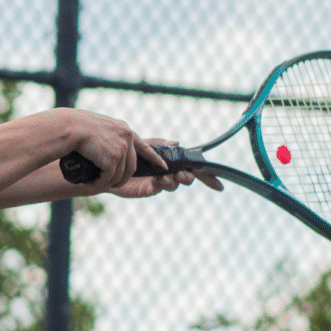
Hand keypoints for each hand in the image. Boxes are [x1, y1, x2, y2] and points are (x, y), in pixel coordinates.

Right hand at [71, 111, 170, 189]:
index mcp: (125, 130)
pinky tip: (91, 183)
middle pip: (132, 166)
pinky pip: (109, 178)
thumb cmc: (77, 127)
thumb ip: (109, 136)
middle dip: (122, 179)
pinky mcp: (113, 158)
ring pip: (120, 175)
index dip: (154, 158)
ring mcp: (121, 148)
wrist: (71, 127)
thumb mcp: (99, 128)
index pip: (144, 146)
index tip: (163, 166)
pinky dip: (99, 183)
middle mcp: (127, 138)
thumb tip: (110, 148)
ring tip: (95, 183)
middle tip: (112, 184)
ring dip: (108, 182)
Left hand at [107, 139, 224, 198]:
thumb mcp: (144, 145)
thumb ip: (160, 145)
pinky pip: (164, 187)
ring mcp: (161, 181)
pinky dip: (166, 183)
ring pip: (177, 183)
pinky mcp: (151, 188)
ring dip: (177, 179)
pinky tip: (160, 179)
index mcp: (171, 160)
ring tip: (170, 176)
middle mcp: (169, 171)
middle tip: (183, 174)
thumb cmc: (127, 153)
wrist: (110, 164)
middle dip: (189, 176)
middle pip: (188, 176)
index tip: (220, 185)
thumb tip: (177, 142)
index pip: (192, 166)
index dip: (207, 176)